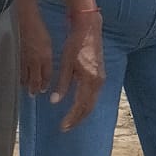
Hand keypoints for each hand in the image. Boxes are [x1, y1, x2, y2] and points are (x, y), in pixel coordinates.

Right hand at [20, 3, 52, 94]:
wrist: (26, 21)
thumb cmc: (39, 29)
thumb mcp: (48, 43)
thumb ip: (47, 57)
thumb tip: (45, 65)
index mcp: (45, 57)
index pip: (46, 75)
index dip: (45, 84)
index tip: (43, 89)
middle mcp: (35, 61)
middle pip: (34, 80)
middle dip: (34, 88)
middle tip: (33, 94)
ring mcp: (24, 60)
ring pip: (24, 77)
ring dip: (25, 84)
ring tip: (25, 89)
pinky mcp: (16, 57)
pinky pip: (17, 71)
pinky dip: (18, 76)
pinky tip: (18, 79)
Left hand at [51, 9, 104, 130]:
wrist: (88, 28)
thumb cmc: (76, 44)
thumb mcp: (65, 64)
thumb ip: (62, 85)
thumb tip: (55, 101)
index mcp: (89, 80)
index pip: (80, 105)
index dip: (72, 118)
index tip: (63, 126)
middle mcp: (98, 81)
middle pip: (88, 107)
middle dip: (77, 119)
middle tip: (66, 127)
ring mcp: (100, 78)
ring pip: (92, 102)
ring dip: (82, 112)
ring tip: (71, 119)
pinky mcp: (99, 74)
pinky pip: (93, 94)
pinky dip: (86, 103)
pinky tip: (78, 105)